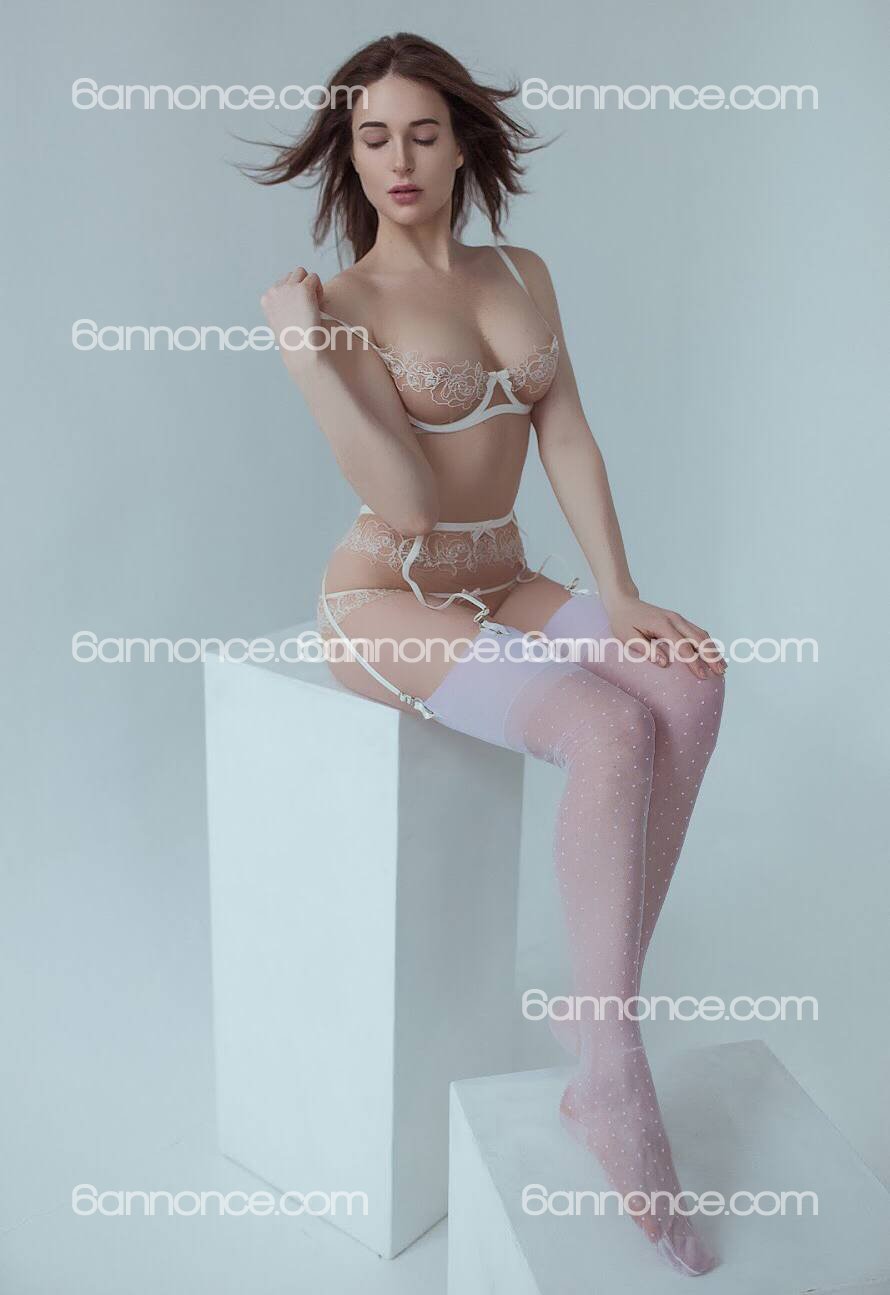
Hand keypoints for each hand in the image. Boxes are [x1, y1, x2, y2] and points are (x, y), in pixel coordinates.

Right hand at [260, 266, 322, 373]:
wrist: (303, 350)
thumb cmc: (296, 343)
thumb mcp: (282, 324)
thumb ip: (283, 310)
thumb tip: (290, 304)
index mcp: (267, 300)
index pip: (281, 284)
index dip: (294, 294)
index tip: (299, 310)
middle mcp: (274, 291)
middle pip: (292, 275)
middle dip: (302, 286)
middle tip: (309, 306)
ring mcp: (287, 289)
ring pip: (302, 272)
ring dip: (310, 285)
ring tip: (314, 304)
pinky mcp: (302, 289)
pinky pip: (313, 277)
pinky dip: (318, 289)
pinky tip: (318, 305)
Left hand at [602, 592, 726, 678]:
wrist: (624, 602)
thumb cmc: (623, 622)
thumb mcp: (627, 638)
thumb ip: (646, 650)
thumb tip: (664, 663)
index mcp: (662, 625)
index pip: (683, 646)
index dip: (694, 662)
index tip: (702, 675)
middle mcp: (675, 620)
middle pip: (698, 639)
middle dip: (711, 656)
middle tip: (720, 672)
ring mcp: (679, 619)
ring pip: (702, 634)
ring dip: (713, 650)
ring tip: (722, 667)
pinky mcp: (679, 620)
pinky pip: (698, 632)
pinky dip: (708, 643)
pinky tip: (714, 655)